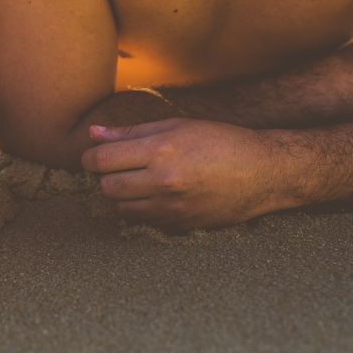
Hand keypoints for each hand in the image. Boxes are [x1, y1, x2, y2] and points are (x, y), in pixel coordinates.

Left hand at [80, 118, 303, 231]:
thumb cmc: (220, 141)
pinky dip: (142, 210)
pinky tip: (158, 195)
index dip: (89, 157)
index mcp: (161, 151)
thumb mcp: (177, 125)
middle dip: (105, 176)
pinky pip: (144, 222)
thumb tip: (93, 133)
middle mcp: (164, 182)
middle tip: (119, 166)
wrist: (263, 172)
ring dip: (122, 195)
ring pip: (121, 208)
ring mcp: (172, 208)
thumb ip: (131, 132)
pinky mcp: (180, 226)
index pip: (101, 160)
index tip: (93, 155)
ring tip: (139, 180)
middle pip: (106, 187)